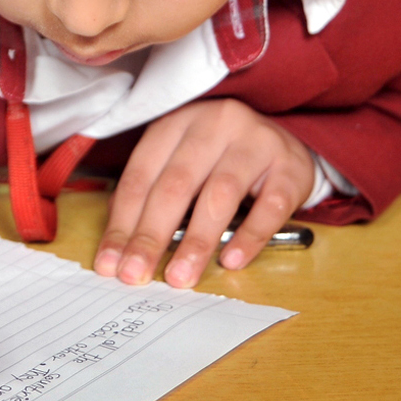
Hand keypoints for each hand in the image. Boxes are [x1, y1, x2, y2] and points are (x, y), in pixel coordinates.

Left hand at [93, 98, 315, 287]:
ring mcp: (255, 142)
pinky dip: (249, 237)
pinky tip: (232, 261)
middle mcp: (214, 124)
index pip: (141, 176)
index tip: (110, 263)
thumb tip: (120, 241)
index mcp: (177, 123)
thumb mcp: (183, 160)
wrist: (287, 143)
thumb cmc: (222, 158)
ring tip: (180, 276)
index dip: (122, 222)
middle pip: (175, 185)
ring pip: (219, 195)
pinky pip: (269, 206)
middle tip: (136, 274)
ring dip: (196, 241)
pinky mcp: (290, 167)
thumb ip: (153, 191)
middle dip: (150, 236)